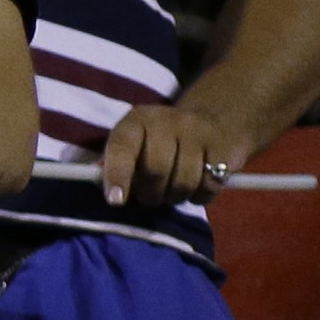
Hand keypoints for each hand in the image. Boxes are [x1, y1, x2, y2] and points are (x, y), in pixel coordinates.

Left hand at [96, 97, 240, 206]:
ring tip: (171, 190)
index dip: (118, 176)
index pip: (123, 148)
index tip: (116, 200)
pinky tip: (195, 186)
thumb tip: (95, 181)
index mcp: (137, 120)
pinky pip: (209, 186)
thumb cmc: (160, 141)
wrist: (214, 119)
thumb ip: (112, 161)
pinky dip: (200, 196)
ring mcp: (198, 133)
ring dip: (175, 196)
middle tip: (150, 195)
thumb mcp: (133, 142)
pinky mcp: (224, 148)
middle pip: (156, 171)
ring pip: (183, 183)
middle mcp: (168, 121)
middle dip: (150, 193)